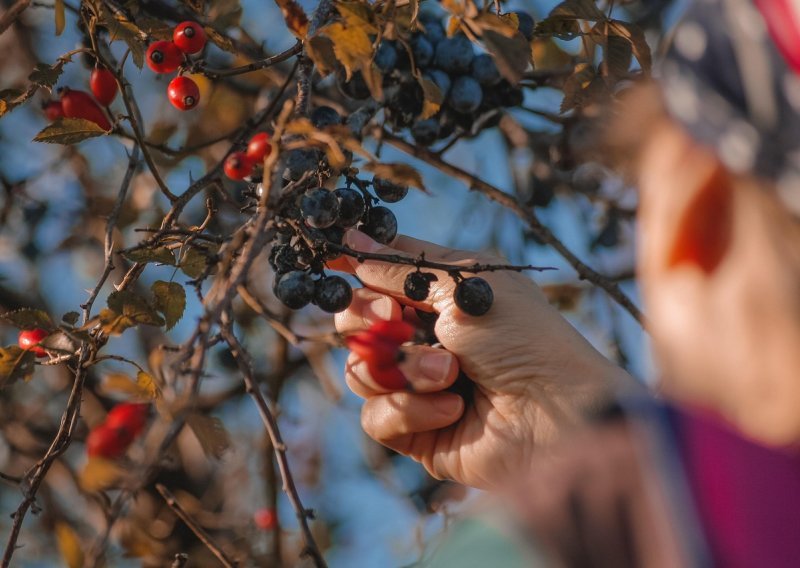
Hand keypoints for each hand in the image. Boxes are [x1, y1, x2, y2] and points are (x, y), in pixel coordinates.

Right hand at [335, 230, 630, 487]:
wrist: (555, 414)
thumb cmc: (522, 338)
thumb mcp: (463, 286)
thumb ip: (402, 267)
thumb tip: (350, 240)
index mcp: (440, 295)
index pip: (380, 274)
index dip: (354, 268)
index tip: (332, 261)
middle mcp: (424, 336)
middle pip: (354, 321)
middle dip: (369, 318)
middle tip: (396, 317)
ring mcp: (417, 385)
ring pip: (360, 370)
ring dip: (402, 368)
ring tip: (449, 374)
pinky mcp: (415, 429)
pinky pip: (376, 416)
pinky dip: (411, 410)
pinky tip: (452, 409)